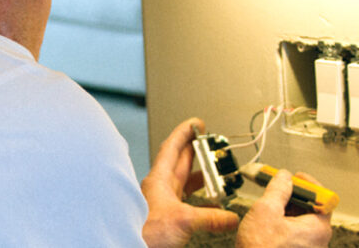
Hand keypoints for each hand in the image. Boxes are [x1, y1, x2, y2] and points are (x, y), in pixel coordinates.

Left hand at [141, 118, 239, 247]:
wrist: (129, 245)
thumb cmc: (144, 231)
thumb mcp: (183, 219)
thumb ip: (210, 217)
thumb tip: (229, 217)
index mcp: (159, 179)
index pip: (172, 147)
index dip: (184, 132)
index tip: (195, 123)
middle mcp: (160, 189)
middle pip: (180, 163)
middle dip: (195, 151)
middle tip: (209, 143)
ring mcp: (162, 203)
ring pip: (184, 184)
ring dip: (200, 178)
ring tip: (216, 173)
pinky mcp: (166, 218)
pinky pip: (187, 204)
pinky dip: (201, 202)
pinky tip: (211, 207)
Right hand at [236, 170, 332, 247]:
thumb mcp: (265, 211)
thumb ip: (277, 190)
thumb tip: (284, 177)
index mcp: (318, 228)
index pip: (323, 197)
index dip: (307, 184)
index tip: (295, 177)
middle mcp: (319, 241)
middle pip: (311, 209)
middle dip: (292, 197)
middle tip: (276, 189)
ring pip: (301, 222)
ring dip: (285, 211)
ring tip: (267, 208)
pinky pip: (295, 234)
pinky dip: (283, 224)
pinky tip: (266, 224)